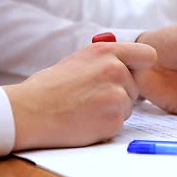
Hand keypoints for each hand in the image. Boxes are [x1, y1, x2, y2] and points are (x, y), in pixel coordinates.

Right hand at [4, 42, 155, 150]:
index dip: (141, 67)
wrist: (29, 111)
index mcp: (106, 51)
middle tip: (92, 96)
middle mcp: (115, 69)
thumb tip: (131, 64)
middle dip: (120, 93)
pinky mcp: (114, 119)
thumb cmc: (51, 86)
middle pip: (135, 86)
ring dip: (112, 110)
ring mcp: (116, 95)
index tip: (132, 73)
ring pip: (128, 106)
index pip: (147, 55)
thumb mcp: (80, 59)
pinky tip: (85, 120)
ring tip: (85, 108)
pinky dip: (105, 126)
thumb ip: (108, 59)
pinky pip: (119, 124)